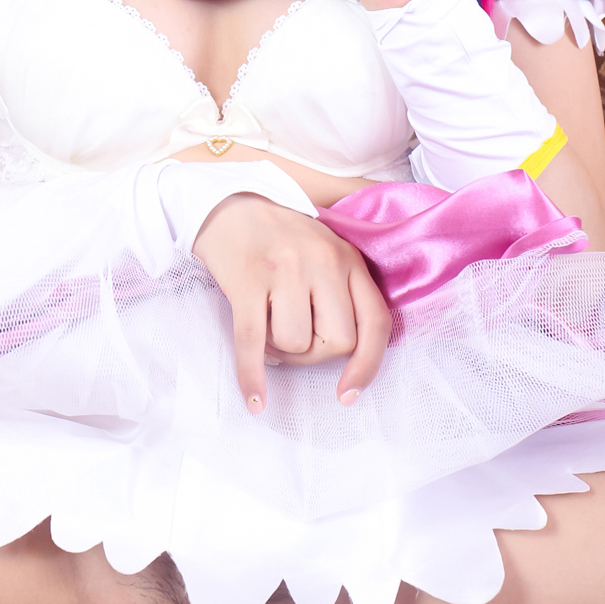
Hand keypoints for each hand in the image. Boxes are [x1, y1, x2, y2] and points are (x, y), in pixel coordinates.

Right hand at [191, 194, 390, 410]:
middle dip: (313, 355)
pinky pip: (253, 343)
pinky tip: (255, 399)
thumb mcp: (326, 253)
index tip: (348, 393)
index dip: (367, 365)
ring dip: (281, 352)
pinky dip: (253, 377)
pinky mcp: (247, 281)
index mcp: (348, 259)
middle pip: (336, 342)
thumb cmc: (281, 239)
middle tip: (292, 339)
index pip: (376, 322)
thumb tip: (344, 357)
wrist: (229, 203)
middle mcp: (323, 262)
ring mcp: (285, 271)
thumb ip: (342, 293)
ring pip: (295, 344)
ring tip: (267, 331)